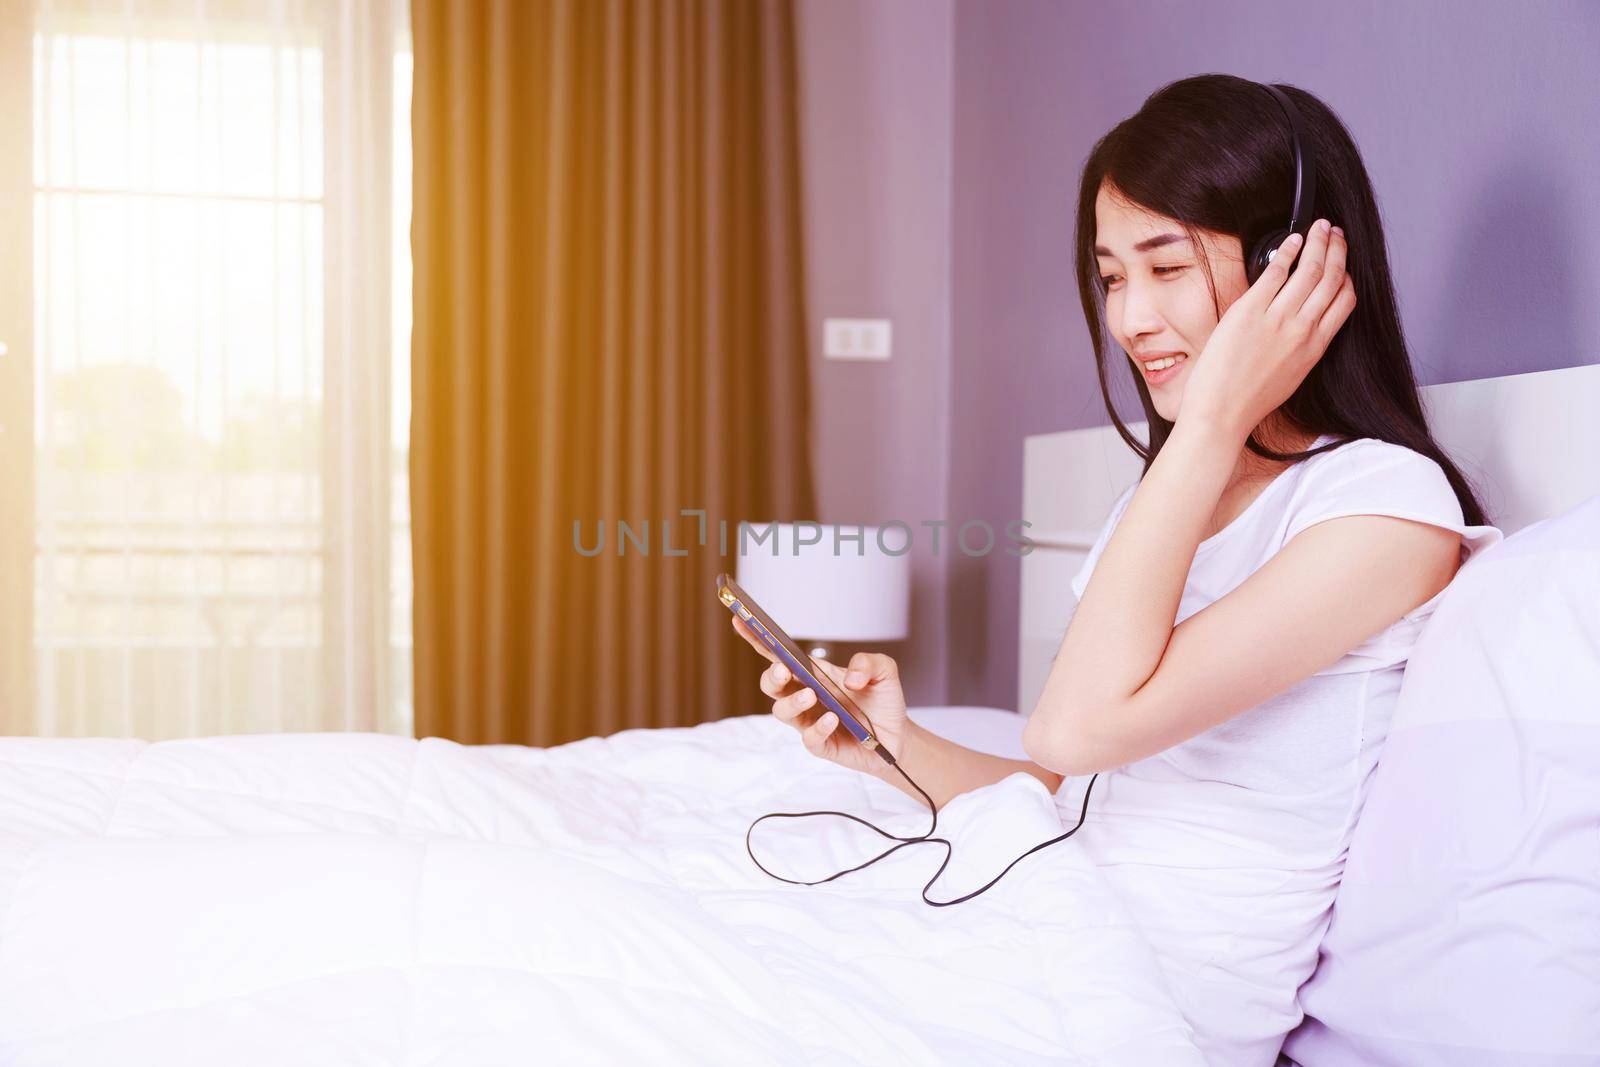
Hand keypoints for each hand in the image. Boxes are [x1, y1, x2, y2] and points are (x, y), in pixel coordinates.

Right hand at [731, 614, 910, 777]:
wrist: (898, 737)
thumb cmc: (883, 700)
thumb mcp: (885, 671)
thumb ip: (869, 663)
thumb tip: (851, 678)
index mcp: (812, 674)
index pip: (778, 655)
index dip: (757, 638)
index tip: (741, 620)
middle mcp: (805, 696)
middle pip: (771, 684)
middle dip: (772, 676)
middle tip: (785, 671)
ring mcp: (809, 721)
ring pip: (782, 711)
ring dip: (793, 701)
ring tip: (812, 695)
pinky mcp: (821, 745)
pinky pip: (808, 738)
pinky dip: (818, 727)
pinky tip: (832, 719)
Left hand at [1179, 218, 1356, 438]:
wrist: (1221, 414)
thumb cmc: (1248, 401)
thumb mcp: (1290, 375)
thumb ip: (1300, 347)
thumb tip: (1302, 325)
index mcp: (1315, 347)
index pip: (1346, 301)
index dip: (1348, 275)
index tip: (1345, 263)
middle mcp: (1303, 330)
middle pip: (1332, 278)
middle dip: (1338, 249)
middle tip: (1337, 233)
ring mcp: (1278, 319)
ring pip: (1310, 269)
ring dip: (1318, 242)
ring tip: (1320, 228)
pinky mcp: (1250, 311)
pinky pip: (1276, 271)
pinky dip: (1288, 250)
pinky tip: (1292, 240)